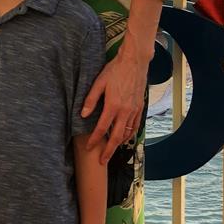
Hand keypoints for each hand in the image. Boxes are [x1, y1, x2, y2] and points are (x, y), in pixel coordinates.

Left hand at [83, 46, 146, 164]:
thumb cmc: (115, 70)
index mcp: (113, 105)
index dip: (95, 140)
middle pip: (116, 137)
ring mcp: (134, 110)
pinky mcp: (140, 107)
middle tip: (103, 161)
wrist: (135, 62)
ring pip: (127, 133)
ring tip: (112, 150)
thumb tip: (83, 115)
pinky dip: (130, 134)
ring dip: (119, 143)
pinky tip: (125, 137)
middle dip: (109, 151)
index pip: (101, 128)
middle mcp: (125, 110)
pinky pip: (136, 125)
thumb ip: (91, 100)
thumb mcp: (99, 82)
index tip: (90, 148)